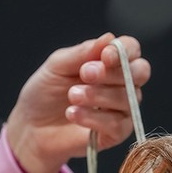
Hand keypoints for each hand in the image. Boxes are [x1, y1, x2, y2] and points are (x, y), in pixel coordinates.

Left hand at [6, 32, 150, 172]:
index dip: (124, 51)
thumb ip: (82, 53)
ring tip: (71, 96)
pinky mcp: (116, 134)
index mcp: (110, 63)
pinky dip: (94, 118)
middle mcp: (122, 85)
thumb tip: (109, 38)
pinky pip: (117, 124)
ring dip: (97, 95)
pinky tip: (72, 114)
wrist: (31, 128)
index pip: (132, 50)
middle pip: (140, 72)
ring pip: (127, 99)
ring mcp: (122, 110)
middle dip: (113, 72)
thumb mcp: (57, 66)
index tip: (104, 56)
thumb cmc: (44, 93)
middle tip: (85, 74)